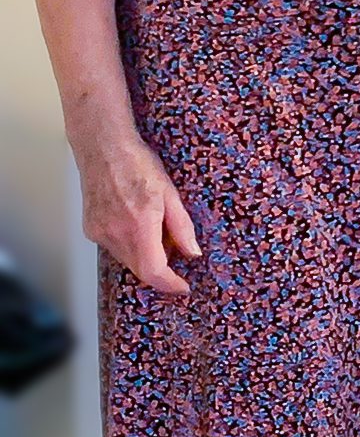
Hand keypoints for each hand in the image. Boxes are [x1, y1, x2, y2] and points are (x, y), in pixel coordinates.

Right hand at [70, 126, 199, 295]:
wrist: (104, 149)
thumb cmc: (139, 165)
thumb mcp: (171, 194)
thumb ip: (181, 227)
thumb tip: (192, 253)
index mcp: (139, 225)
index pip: (153, 271)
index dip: (170, 284)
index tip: (183, 287)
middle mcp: (115, 234)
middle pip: (139, 269)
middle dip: (160, 269)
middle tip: (176, 253)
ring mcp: (99, 233)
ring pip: (126, 259)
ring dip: (144, 255)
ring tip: (155, 229)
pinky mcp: (90, 229)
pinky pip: (113, 247)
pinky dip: (129, 244)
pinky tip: (136, 223)